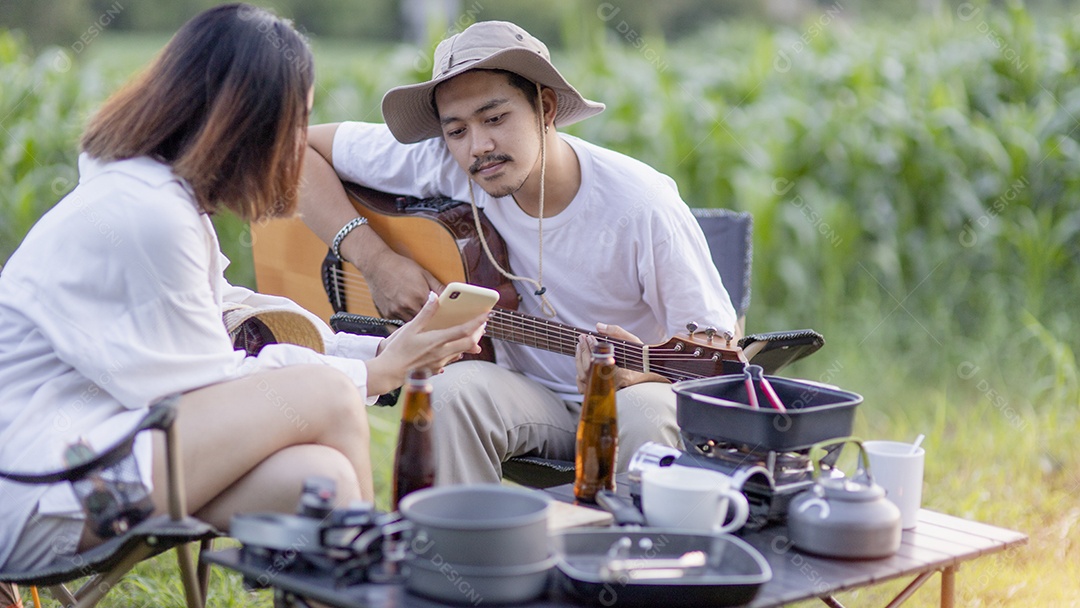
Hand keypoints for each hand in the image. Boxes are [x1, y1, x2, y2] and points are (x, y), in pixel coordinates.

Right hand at [360, 249, 442, 321]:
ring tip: (422, 319)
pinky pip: (400, 322)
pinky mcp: (388, 314)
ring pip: (412, 323)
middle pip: (425, 321)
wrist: (377, 265)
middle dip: (430, 320)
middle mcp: (408, 305)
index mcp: (420, 295)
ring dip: (418, 322)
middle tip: (435, 320)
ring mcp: (397, 311)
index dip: (441, 316)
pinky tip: (408, 314)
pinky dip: (406, 319)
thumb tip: (451, 296)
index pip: (436, 312)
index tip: (446, 318)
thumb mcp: (423, 273)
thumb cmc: (400, 266)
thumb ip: (438, 287)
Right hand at [364, 293, 485, 396]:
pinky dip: (458, 350)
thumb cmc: (397, 350)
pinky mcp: (436, 368)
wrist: (389, 373)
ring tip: (472, 332)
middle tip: (482, 323)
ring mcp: (440, 362)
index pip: (464, 331)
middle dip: (478, 332)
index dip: (478, 322)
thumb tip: (434, 297)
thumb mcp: (410, 328)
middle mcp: (442, 353)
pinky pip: (452, 358)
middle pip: (469, 343)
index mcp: (437, 341)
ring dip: (470, 341)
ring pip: (462, 351)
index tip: (486, 315)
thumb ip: (425, 313)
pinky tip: (454, 347)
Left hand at [575, 323, 667, 393]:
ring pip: (584, 377)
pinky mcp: (601, 391)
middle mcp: (613, 383)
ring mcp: (606, 389)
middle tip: (582, 339)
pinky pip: (584, 387)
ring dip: (579, 361)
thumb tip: (598, 326)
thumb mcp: (631, 341)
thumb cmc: (639, 356)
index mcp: (622, 373)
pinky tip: (581, 363)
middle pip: (589, 368)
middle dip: (583, 351)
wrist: (646, 372)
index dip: (592, 346)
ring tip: (580, 347)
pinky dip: (579, 376)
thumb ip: (616, 332)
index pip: (600, 359)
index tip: (589, 336)